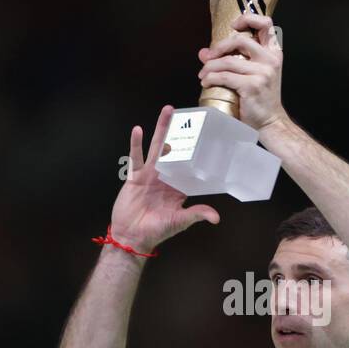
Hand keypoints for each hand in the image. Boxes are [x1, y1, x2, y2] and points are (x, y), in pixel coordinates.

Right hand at [109, 105, 219, 250]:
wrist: (132, 236)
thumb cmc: (157, 230)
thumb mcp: (179, 221)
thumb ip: (196, 214)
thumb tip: (216, 217)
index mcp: (178, 186)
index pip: (191, 165)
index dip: (198, 152)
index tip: (207, 136)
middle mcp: (165, 177)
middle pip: (174, 149)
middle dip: (180, 132)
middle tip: (186, 114)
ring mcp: (149, 174)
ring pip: (157, 147)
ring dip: (161, 129)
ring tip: (167, 111)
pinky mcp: (135, 176)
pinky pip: (135, 157)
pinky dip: (136, 143)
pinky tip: (138, 130)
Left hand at [197, 12, 289, 131]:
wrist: (270, 122)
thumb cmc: (260, 98)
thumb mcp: (252, 74)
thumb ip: (231, 60)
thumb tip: (203, 53)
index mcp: (273, 53)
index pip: (266, 24)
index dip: (248, 19)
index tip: (233, 27)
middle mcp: (271, 59)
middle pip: (240, 40)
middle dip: (218, 48)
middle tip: (208, 57)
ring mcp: (263, 72)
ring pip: (228, 61)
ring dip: (210, 67)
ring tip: (203, 74)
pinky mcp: (252, 86)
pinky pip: (224, 76)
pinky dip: (211, 78)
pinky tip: (206, 82)